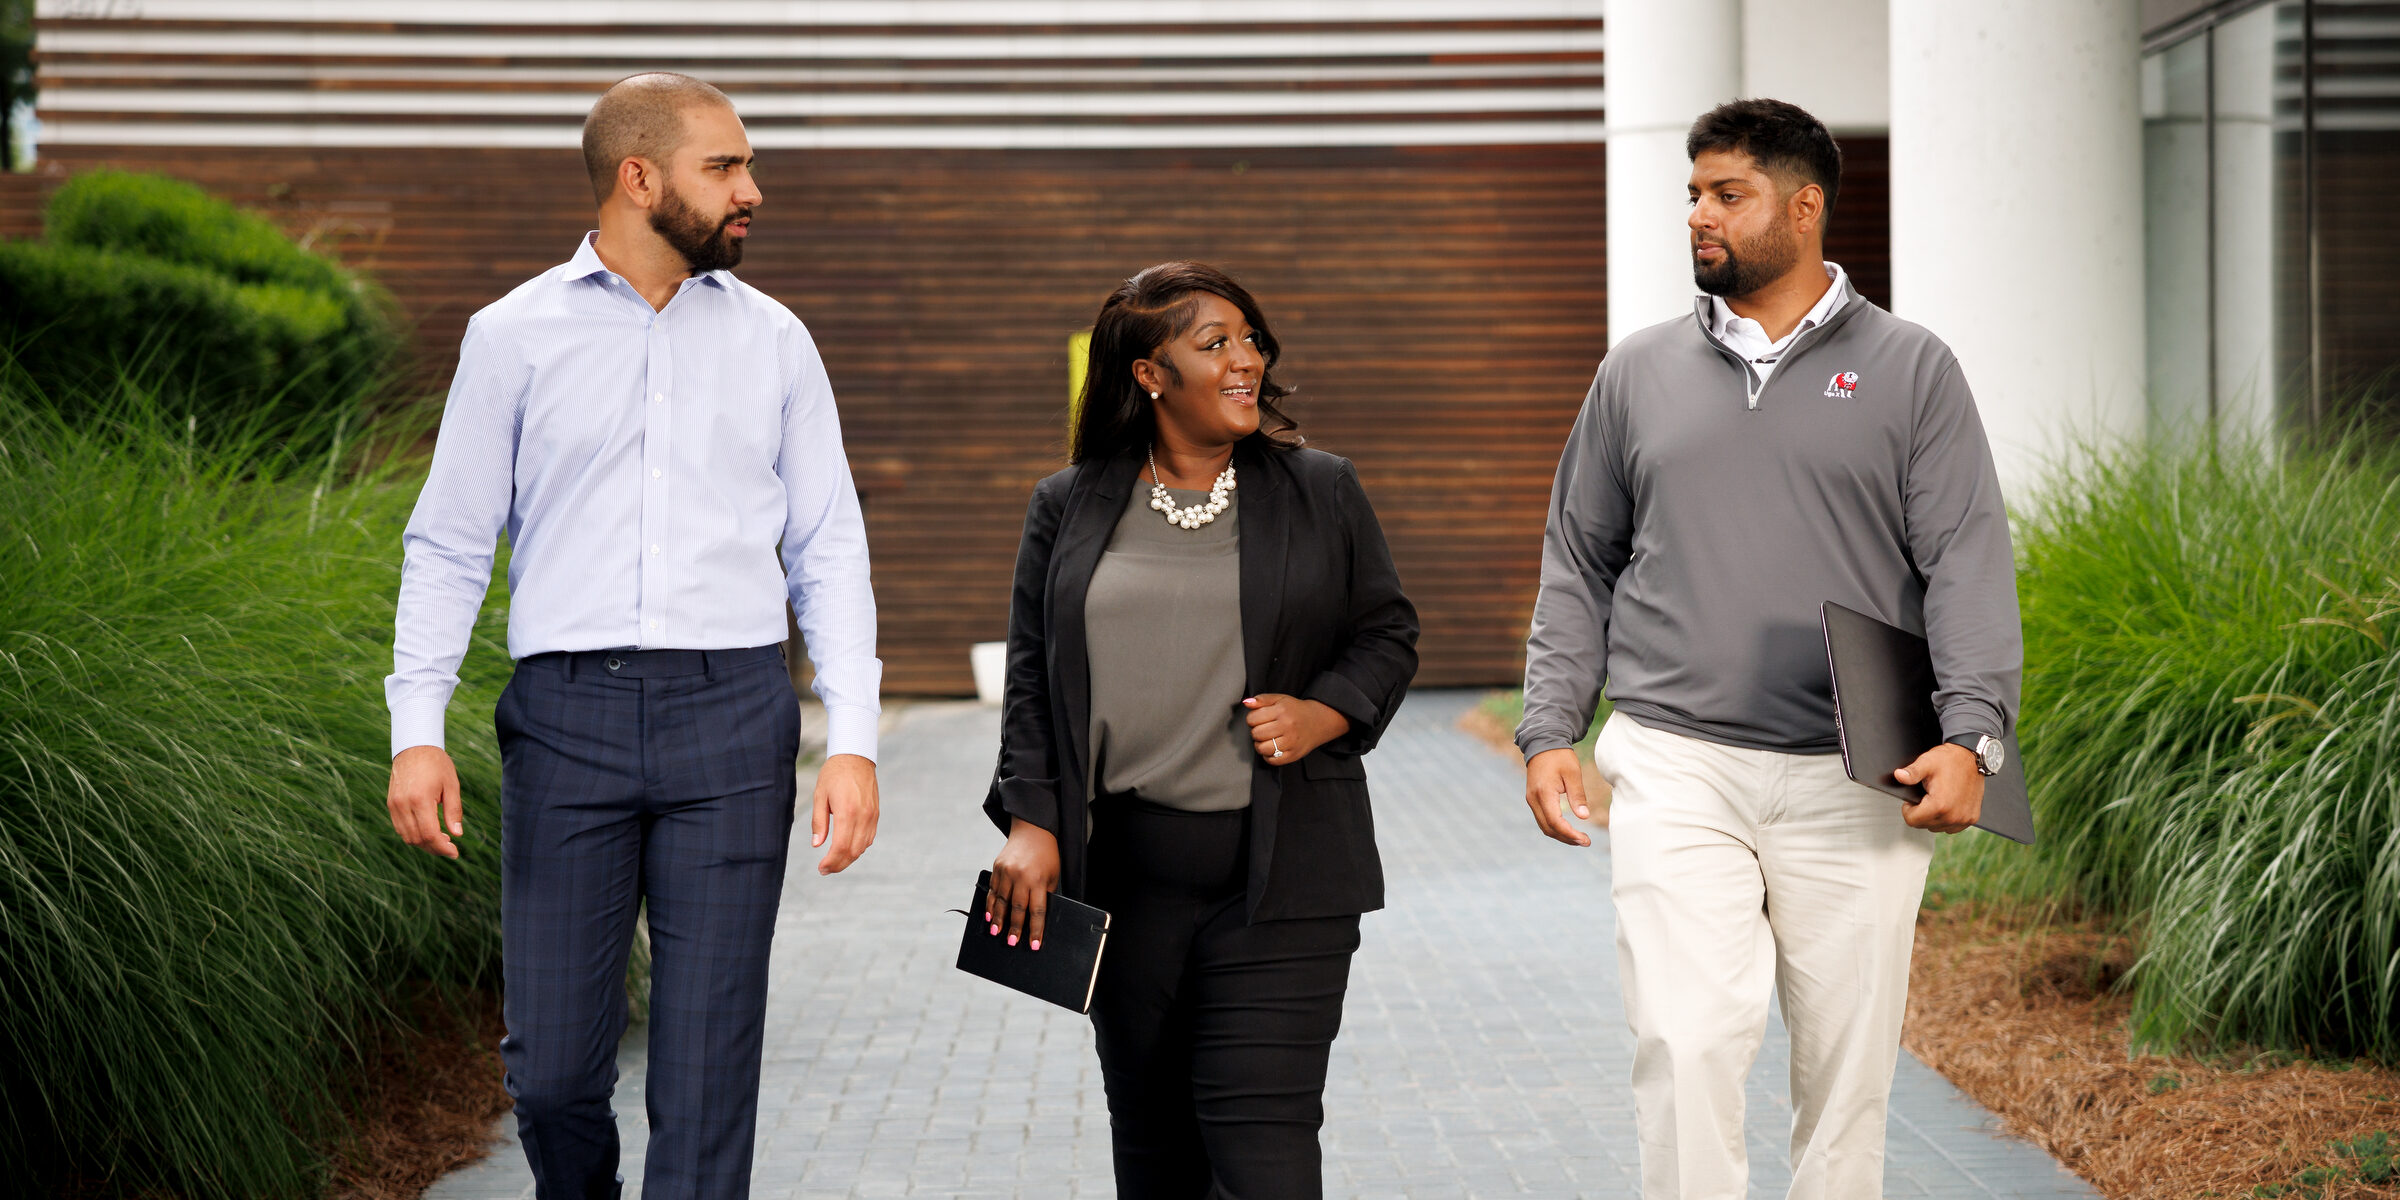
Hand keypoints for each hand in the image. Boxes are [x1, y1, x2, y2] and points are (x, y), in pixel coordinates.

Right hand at [388, 745, 463, 858]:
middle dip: (434, 848)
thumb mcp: (451, 785)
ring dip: (423, 843)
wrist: (414, 747)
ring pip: (407, 837)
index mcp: (420, 800)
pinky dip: (413, 835)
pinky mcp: (390, 804)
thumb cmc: (437, 764)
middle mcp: (403, 805)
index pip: (430, 834)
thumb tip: (457, 834)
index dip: (443, 848)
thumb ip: (454, 811)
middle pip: (417, 839)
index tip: (455, 853)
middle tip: (450, 847)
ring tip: (440, 840)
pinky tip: (427, 831)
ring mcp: (394, 805)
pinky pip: (400, 828)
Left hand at [810, 753, 879, 873]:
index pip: (840, 847)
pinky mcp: (876, 814)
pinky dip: (858, 848)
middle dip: (839, 865)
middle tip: (825, 870)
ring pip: (863, 847)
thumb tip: (817, 844)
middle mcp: (863, 816)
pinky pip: (869, 838)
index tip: (821, 868)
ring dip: (849, 858)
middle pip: (853, 851)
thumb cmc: (834, 774)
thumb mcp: (820, 796)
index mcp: (847, 812)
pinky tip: (847, 848)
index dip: (831, 862)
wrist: (856, 758)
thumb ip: (819, 821)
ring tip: (834, 861)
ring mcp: (872, 816)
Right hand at [988, 818, 1060, 949]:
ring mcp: (1007, 871)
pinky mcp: (997, 867)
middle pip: (1016, 908)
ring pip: (1001, 900)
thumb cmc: (1047, 856)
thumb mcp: (1052, 875)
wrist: (1033, 829)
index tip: (1034, 945)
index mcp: (1038, 879)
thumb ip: (1044, 894)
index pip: (1037, 910)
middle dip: (1014, 927)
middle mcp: (1021, 876)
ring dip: (998, 919)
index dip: (1035, 929)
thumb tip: (1036, 918)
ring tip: (996, 933)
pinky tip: (989, 916)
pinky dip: (991, 904)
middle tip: (1011, 942)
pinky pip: (993, 890)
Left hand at [1241, 694, 1349, 763]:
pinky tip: (1273, 748)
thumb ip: (1262, 699)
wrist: (1318, 721)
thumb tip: (1246, 703)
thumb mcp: (1280, 699)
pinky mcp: (1294, 755)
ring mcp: (1291, 742)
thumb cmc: (1296, 710)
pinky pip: (1272, 760)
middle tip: (1264, 729)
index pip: (1252, 719)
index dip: (1252, 719)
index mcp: (1282, 710)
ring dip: (1260, 745)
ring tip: (1267, 739)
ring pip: (1262, 748)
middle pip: (1256, 734)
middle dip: (1256, 731)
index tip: (1259, 719)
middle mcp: (1287, 726)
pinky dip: (1268, 756)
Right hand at [1523, 747, 1593, 847]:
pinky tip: (1567, 828)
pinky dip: (1555, 827)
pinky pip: (1542, 819)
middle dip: (1566, 838)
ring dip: (1560, 835)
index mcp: (1544, 793)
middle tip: (1585, 841)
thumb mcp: (1573, 773)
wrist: (1542, 744)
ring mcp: (1531, 800)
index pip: (1555, 822)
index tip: (1585, 840)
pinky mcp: (1533, 799)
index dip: (1570, 834)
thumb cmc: (1559, 757)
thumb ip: (1577, 796)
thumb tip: (1584, 816)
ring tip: (1578, 838)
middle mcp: (1534, 799)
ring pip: (1544, 826)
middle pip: (1548, 828)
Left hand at [1894, 743, 1984, 833]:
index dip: (1908, 809)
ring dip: (1934, 817)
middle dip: (1921, 812)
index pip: (1911, 820)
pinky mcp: (1971, 818)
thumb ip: (1911, 773)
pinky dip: (1947, 818)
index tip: (1913, 799)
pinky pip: (1951, 827)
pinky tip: (1948, 804)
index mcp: (1940, 805)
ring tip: (1938, 798)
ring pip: (1937, 827)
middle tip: (1927, 795)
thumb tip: (1899, 776)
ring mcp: (1964, 819)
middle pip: (1923, 825)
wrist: (1972, 758)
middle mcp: (1953, 815)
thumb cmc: (1950, 760)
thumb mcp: (1927, 763)